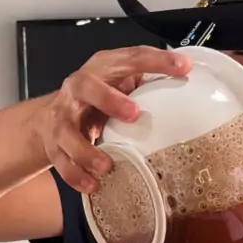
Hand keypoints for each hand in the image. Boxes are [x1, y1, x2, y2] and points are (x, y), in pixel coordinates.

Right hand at [34, 45, 190, 193]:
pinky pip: (62, 161)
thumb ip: (148, 86)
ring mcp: (63, 116)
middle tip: (133, 114)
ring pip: (68, 132)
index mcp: (103, 69)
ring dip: (88, 150)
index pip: (131, 58)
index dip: (157, 61)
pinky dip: (76, 175)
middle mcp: (78, 88)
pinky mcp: (54, 143)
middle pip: (88, 88)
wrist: (49, 118)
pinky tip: (92, 185)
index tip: (183, 67)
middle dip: (109, 100)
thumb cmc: (97, 99)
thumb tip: (192, 89)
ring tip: (107, 165)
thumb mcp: (121, 84)